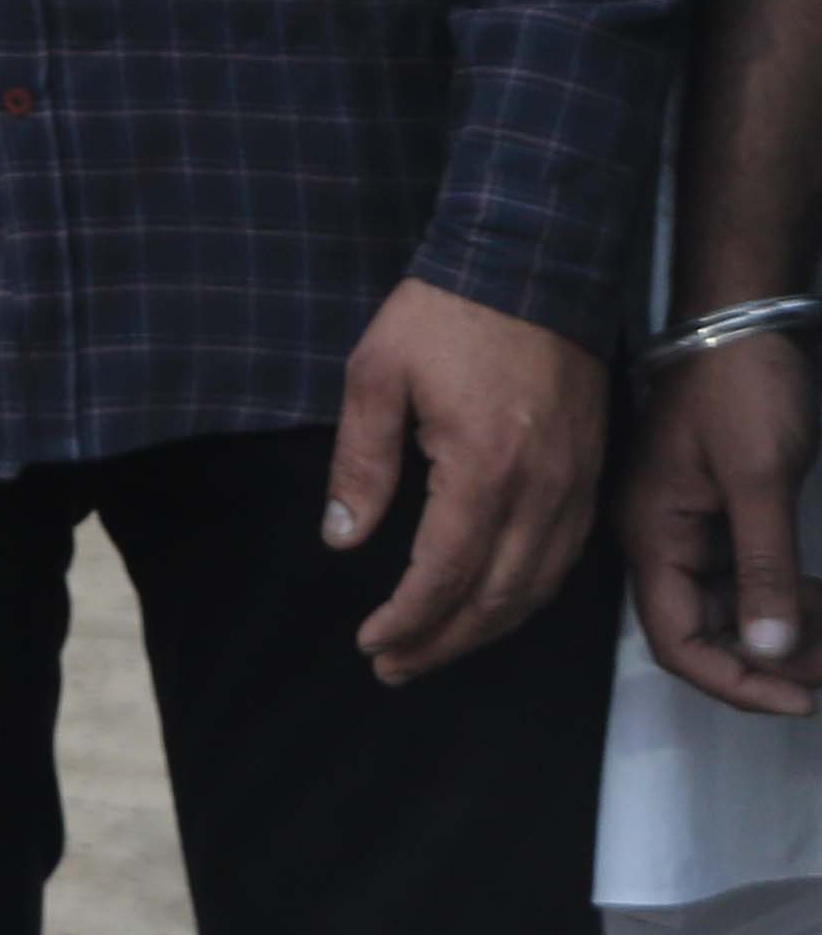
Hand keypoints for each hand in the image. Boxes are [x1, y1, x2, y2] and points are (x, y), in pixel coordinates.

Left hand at [327, 277, 608, 680]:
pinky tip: (491, 608)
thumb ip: (360, 464)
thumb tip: (342, 542)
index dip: (408, 620)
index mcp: (484, 469)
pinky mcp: (592, 477)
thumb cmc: (442, 317)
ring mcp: (576, 487)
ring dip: (485, 630)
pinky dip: (526, 597)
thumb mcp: (375, 376)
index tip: (370, 644)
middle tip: (393, 667)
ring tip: (433, 652)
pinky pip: (564, 560)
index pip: (444, 574)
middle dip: (442, 642)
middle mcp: (542, 492)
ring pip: (536, 588)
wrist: (531, 267)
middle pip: (495, 598)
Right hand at [622, 329, 816, 717]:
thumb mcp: (760, 478)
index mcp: (654, 535)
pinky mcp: (714, 515)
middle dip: (770, 661)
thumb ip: (763, 568)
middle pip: (703, 632)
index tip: (803, 699)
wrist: (739, 324)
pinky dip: (783, 598)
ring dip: (783, 632)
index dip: (737, 682)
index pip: (679, 641)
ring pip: (729, 610)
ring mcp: (686, 528)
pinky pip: (743, 578)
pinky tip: (820, 600)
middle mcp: (660, 540)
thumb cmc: (740, 390)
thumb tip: (769, 650)